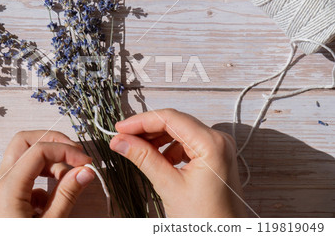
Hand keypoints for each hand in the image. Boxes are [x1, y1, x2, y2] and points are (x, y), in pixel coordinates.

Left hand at [0, 130, 94, 217]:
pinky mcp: (7, 193)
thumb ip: (67, 194)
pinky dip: (43, 175)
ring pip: (24, 153)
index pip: (39, 149)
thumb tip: (86, 170)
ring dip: (50, 158)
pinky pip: (26, 172)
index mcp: (8, 187)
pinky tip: (54, 197)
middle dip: (53, 142)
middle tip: (76, 155)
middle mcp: (1, 181)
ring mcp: (2, 186)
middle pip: (24, 141)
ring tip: (69, 178)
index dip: (66, 150)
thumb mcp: (50, 225)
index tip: (87, 162)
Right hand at [109, 109, 246, 217]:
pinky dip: (168, 148)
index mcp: (212, 143)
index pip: (170, 118)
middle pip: (175, 122)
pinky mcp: (214, 156)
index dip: (141, 121)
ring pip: (179, 131)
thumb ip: (143, 158)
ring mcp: (218, 147)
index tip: (120, 128)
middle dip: (146, 129)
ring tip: (136, 149)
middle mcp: (218, 140)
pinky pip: (187, 143)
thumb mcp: (169, 186)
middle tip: (123, 138)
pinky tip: (155, 158)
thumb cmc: (205, 219)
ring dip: (156, 138)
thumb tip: (121, 141)